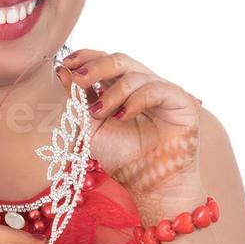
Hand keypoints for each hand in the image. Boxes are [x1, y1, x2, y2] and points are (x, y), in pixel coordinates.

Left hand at [54, 48, 204, 200]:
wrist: (150, 186)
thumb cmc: (124, 159)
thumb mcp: (92, 128)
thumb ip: (79, 102)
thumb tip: (63, 71)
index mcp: (122, 89)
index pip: (105, 61)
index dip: (87, 57)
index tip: (66, 63)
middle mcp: (143, 86)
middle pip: (120, 60)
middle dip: (95, 67)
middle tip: (78, 79)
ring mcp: (164, 91)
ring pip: (135, 74)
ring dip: (112, 93)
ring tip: (100, 113)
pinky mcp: (182, 101)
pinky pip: (156, 89)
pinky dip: (135, 100)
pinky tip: (123, 116)